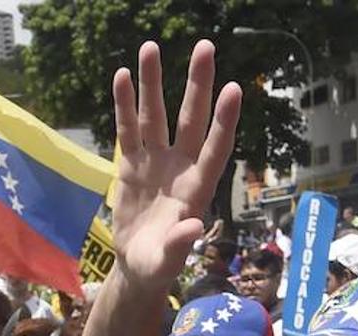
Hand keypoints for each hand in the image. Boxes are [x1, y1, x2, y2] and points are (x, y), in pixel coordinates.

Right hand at [110, 40, 241, 293]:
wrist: (137, 267)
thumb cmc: (159, 266)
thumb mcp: (167, 261)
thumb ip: (179, 244)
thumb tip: (193, 226)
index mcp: (196, 189)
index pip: (214, 148)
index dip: (223, 121)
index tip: (233, 89)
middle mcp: (180, 167)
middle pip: (191, 119)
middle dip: (197, 84)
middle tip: (204, 47)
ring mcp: (156, 162)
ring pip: (156, 116)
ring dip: (154, 83)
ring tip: (151, 47)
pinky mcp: (132, 165)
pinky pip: (129, 130)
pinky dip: (126, 105)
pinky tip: (124, 76)